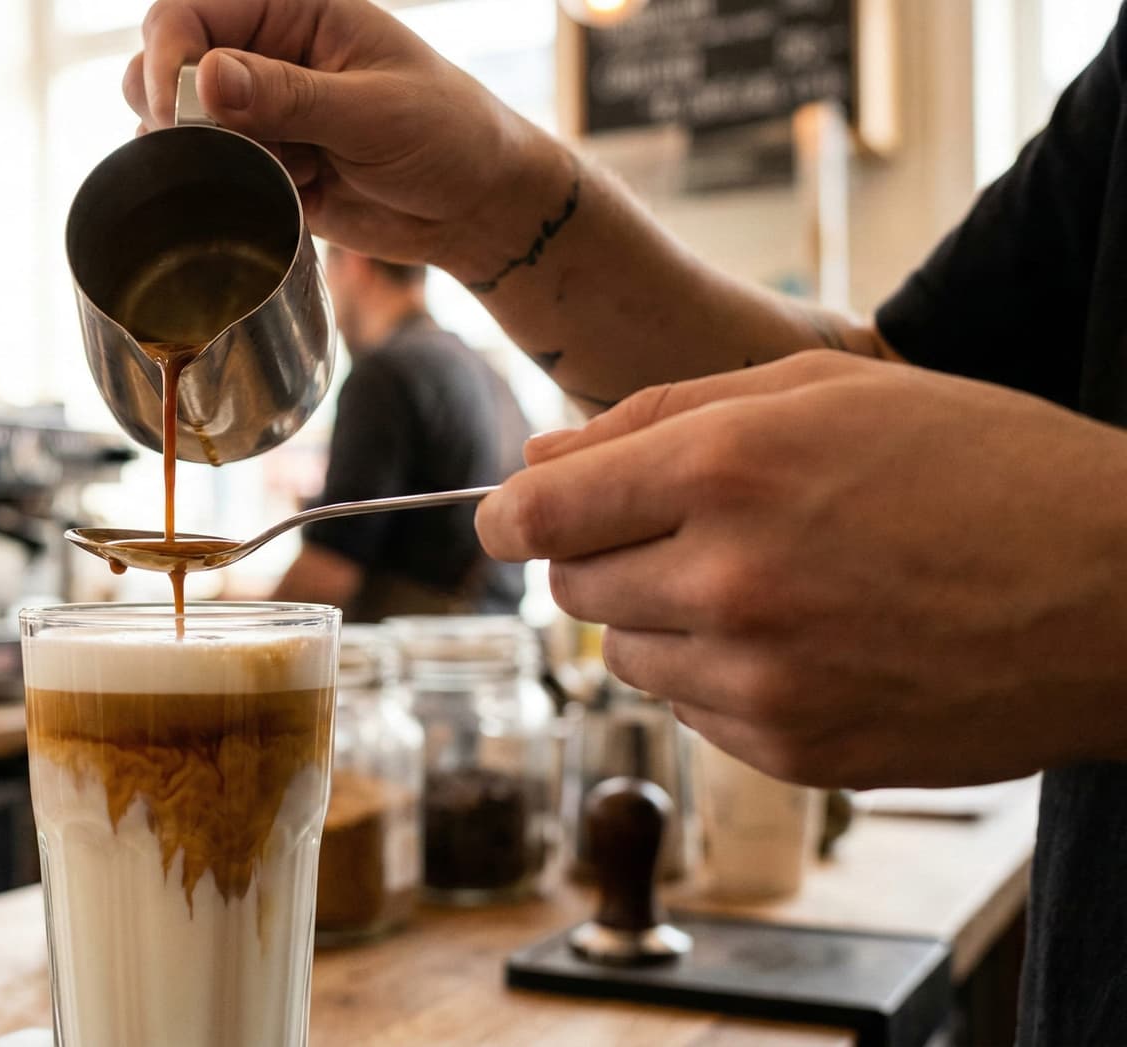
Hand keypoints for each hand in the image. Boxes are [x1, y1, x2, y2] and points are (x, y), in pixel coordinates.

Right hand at [126, 0, 549, 276]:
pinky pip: (205, 174)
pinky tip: (296, 192)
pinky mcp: (258, 164)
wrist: (474, 207)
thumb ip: (288, 96)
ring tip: (284, 170)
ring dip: (209, 157)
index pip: (188, 10)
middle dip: (178, 114)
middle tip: (224, 151)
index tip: (174, 112)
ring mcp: (256, 111)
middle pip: (164, 63)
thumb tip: (205, 76)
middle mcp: (263, 51)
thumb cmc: (445, 136)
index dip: (167, 55)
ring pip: (176, 124)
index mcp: (291, 9)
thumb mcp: (374, 112)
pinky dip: (230, 192)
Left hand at [474, 351, 1126, 787]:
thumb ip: (658, 416)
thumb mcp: (826, 389)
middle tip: (685, 529)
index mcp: (727, 467)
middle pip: (571, 588)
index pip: (536, 514)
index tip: (519, 515)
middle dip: (601, 556)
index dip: (512, 514)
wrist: (1126, 595)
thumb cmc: (984, 468)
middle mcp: (729, 578)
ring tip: (765, 581)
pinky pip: (693, 712)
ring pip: (625, 657)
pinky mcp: (796, 750)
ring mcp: (762, 677)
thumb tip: (536, 460)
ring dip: (661, 620)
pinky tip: (803, 638)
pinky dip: (719, 677)